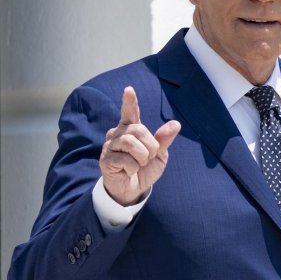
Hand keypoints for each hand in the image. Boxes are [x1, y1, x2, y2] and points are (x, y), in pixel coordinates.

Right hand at [99, 86, 180, 205]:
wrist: (133, 190)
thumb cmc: (144, 169)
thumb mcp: (159, 155)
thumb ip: (164, 140)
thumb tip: (176, 124)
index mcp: (131, 130)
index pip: (130, 113)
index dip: (130, 102)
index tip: (129, 89)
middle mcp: (118, 134)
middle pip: (138, 129)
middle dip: (150, 146)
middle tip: (148, 158)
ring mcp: (110, 146)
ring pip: (130, 143)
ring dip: (142, 157)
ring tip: (139, 164)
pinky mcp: (105, 160)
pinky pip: (125, 159)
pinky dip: (134, 167)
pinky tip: (130, 171)